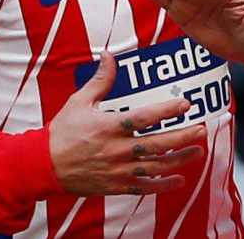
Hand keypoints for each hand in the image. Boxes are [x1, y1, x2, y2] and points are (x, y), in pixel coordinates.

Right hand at [47, 51, 206, 196]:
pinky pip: (143, 188)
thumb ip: (100, 80)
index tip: (186, 104)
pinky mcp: (115, 186)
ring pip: (155, 167)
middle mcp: (116, 150)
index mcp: (109, 127)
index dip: (167, 111)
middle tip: (202, 129)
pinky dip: (162, 185)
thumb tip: (109, 55)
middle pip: (157, 144)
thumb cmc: (61, 132)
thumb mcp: (79, 102)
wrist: (41, 167)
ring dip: (179, 160)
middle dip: (182, 137)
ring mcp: (117, 171)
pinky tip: (179, 179)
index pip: (144, 118)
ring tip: (197, 151)